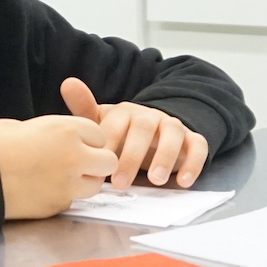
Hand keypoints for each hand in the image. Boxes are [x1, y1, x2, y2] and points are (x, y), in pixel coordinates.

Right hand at [0, 114, 119, 219]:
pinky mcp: (56, 206)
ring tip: (60, 178)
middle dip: (96, 162)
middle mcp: (74, 157)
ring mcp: (67, 185)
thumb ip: (52, 134)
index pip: (99, 135)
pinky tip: (42, 190)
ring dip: (84, 181)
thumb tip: (60, 143)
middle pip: (108, 161)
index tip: (73, 142)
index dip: (87, 139)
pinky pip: (71, 201)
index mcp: (66, 130)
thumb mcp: (26, 126)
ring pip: (95, 186)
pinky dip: (62, 196)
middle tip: (76, 163)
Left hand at [60, 78, 209, 187]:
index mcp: (124, 112)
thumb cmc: (120, 133)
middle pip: (144, 129)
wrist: (150, 133)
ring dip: (165, 158)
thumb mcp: (100, 123)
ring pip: (173, 135)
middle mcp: (149, 115)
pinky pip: (198, 145)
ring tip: (155, 180)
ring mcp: (171, 125)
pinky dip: (194, 162)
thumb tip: (68, 83)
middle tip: (121, 183)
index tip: (98, 165)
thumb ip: (84, 108)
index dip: (108, 143)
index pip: (116, 124)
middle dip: (132, 157)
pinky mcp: (191, 138)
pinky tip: (184, 181)